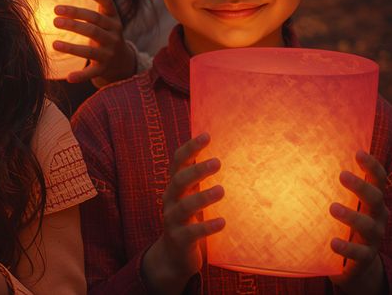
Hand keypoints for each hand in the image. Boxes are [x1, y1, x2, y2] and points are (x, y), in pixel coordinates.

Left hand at [53, 0, 134, 85]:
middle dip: (75, 20)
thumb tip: (66, 1)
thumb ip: (92, 10)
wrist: (123, 61)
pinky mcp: (105, 68)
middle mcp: (114, 34)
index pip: (107, 2)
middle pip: (94, 25)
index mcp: (114, 19)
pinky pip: (92, 72)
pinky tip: (68, 77)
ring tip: (54, 44)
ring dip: (72, 47)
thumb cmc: (106, 34)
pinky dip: (81, 75)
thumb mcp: (105, 20)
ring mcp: (110, 52)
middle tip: (55, 17)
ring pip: (91, 50)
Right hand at [142, 133, 224, 293]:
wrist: (173, 256)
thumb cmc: (188, 220)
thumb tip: (218, 150)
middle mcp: (169, 200)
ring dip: (202, 197)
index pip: (178, 162)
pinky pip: (192, 232)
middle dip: (196, 170)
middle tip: (218, 162)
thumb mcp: (190, 196)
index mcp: (174, 186)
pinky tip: (222, 222)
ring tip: (221, 190)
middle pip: (178, 181)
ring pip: (183, 206)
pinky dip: (206, 226)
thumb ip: (197, 178)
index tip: (207, 135)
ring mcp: (172, 220)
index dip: (190, 148)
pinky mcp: (179, 239)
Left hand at [329, 150, 387, 293]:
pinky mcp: (366, 257)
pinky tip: (333, 243)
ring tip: (332, 207)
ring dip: (352, 216)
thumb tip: (298, 156)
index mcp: (373, 200)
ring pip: (368, 225)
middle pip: (376, 198)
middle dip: (361, 186)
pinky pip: (359, 253)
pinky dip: (347, 247)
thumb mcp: (342, 202)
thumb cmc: (344, 223)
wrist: (355, 262)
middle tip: (342, 175)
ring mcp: (374, 238)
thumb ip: (328, 185)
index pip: (378, 180)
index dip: (372, 166)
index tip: (358, 152)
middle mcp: (378, 216)